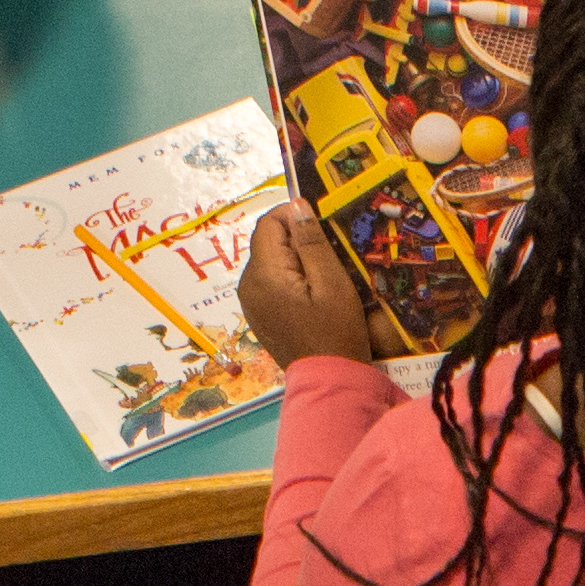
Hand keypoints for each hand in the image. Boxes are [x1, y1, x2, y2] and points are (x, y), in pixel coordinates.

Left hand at [238, 206, 377, 367]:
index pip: (268, 224)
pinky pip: (268, 281)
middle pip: (266, 242)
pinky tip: (308, 293)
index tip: (320, 224)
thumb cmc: (336, 333)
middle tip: (326, 254)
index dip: (292, 215)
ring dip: (292, 258)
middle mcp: (248, 284)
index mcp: (264, 274)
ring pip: (268, 261)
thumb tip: (297, 205)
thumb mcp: (331, 283)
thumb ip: (311, 242)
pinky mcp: (257, 314)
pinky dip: (287, 277)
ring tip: (320, 276)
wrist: (327, 380)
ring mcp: (250, 301)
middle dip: (293, 239)